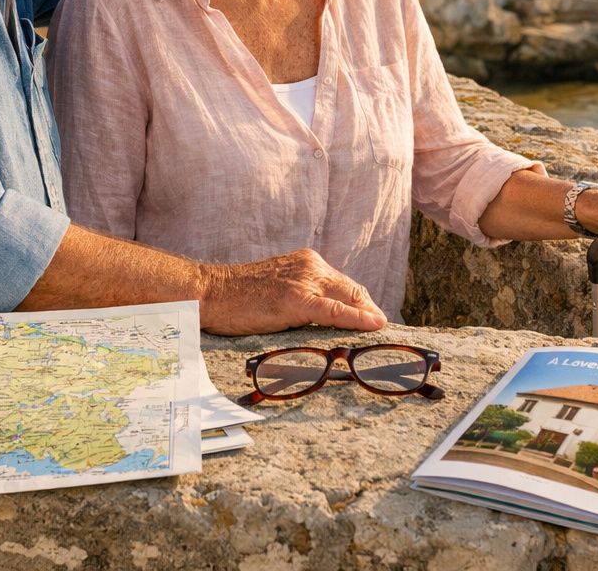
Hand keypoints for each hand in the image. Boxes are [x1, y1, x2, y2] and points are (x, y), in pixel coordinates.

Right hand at [199, 249, 387, 334]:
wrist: (211, 292)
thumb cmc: (239, 297)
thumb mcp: (279, 289)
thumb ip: (303, 296)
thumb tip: (327, 319)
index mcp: (308, 262)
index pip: (346, 285)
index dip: (364, 305)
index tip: (376, 322)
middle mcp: (311, 266)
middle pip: (353, 290)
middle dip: (371, 312)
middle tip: (386, 333)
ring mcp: (304, 281)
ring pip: (349, 298)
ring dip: (369, 317)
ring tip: (383, 334)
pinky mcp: (296, 299)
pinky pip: (334, 310)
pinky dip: (357, 318)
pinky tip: (373, 325)